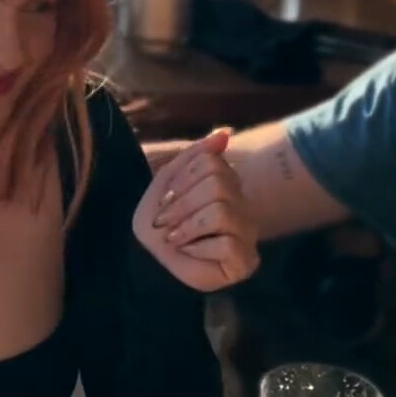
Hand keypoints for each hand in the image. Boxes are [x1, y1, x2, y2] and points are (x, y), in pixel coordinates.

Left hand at [133, 129, 259, 292]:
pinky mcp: (245, 260)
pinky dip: (198, 249)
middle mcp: (242, 204)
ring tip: (176, 239)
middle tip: (166, 222)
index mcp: (225, 183)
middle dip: (182, 205)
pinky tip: (191, 254)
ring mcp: (247, 232)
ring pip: (221, 212)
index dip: (183, 179)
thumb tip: (225, 133)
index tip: (167, 198)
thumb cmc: (160, 223)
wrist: (148, 263)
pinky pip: (226, 243)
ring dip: (187, 227)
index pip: (212, 162)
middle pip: (218, 185)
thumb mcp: (168, 182)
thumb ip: (194, 156)